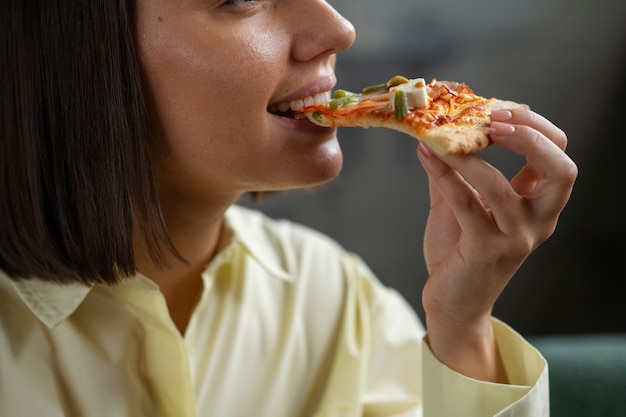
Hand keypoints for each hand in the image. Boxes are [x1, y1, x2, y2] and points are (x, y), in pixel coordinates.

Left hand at [416, 108, 576, 381]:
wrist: (452, 301)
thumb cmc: (460, 251)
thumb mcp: (463, 204)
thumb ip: (458, 170)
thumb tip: (438, 130)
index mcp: (539, 205)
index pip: (559, 157)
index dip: (536, 128)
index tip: (500, 110)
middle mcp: (538, 222)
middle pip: (561, 170)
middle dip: (531, 137)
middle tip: (494, 121)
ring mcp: (516, 238)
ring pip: (502, 188)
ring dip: (470, 157)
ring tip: (443, 137)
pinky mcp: (487, 251)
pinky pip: (466, 203)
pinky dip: (445, 174)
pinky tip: (426, 155)